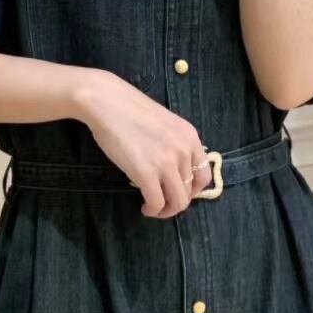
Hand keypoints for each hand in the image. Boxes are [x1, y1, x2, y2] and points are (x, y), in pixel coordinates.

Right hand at [71, 69, 213, 218]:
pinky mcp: (146, 173)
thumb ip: (175, 144)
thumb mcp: (166, 124)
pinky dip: (153, 210)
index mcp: (191, 137)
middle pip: (191, 191)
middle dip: (177, 201)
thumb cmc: (130, 110)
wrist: (107, 102)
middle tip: (163, 202)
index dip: (193, 190)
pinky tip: (144, 207)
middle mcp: (184, 151)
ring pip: (177, 202)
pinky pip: (157, 202)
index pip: (204, 175)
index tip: (179, 191)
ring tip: (153, 207)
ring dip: (166, 210)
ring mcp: (166, 163)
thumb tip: (174, 170)